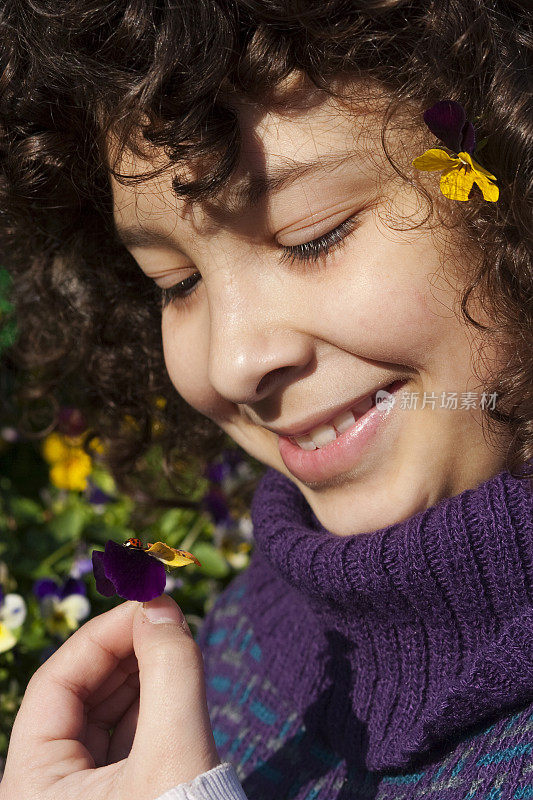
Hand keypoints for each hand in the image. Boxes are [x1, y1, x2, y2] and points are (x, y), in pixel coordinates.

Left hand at [0, 595, 220, 799]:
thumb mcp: (175, 752)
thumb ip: (170, 670)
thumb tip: (160, 605)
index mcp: (33, 788)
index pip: (55, 687)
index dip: (102, 636)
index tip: (147, 600)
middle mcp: (50, 793)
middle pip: (80, 696)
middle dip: (126, 650)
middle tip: (167, 614)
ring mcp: (87, 798)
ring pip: (107, 714)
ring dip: (143, 670)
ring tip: (175, 637)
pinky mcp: (123, 798)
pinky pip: (130, 737)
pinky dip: (154, 700)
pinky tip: (175, 672)